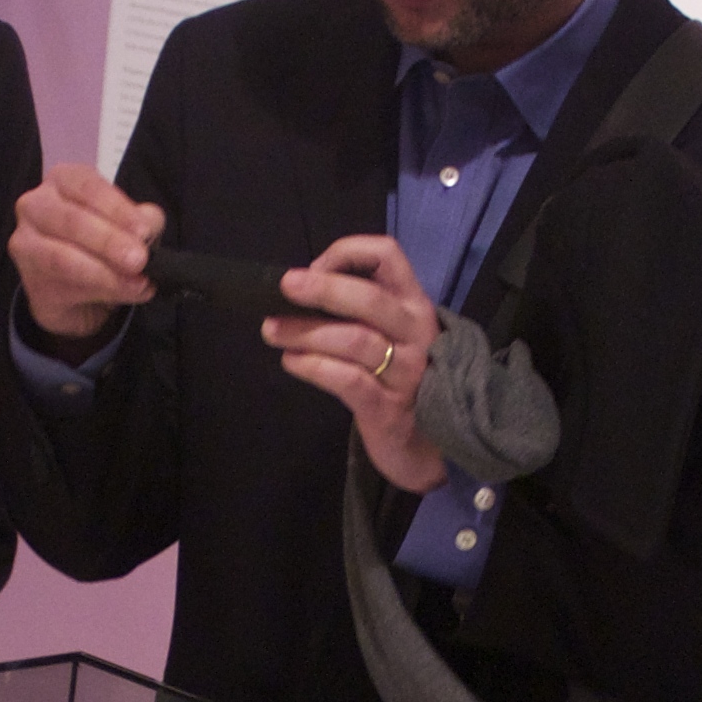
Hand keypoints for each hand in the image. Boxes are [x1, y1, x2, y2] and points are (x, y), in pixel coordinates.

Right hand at [11, 162, 159, 343]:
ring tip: (136, 282)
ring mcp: (25, 241)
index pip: (87, 187)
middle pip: (71, 220)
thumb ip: (143, 221)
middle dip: (109, 241)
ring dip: (103, 272)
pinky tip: (122, 293)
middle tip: (139, 260)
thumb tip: (146, 231)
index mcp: (63, 180)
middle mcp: (35, 204)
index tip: (143, 231)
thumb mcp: (131, 225)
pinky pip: (61, 284)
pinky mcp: (28, 278)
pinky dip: (97, 290)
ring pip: (61, 257)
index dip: (117, 209)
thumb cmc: (103, 244)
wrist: (82, 291)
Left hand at [268, 230, 447, 492]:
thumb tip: (302, 287)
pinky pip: (348, 381)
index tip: (315, 268)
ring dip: (307, 332)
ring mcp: (406, 372)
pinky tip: (291, 362)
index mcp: (413, 304)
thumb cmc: (399, 380)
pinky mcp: (388, 409)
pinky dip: (315, 367)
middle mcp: (416, 333)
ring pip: (355, 341)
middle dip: (323, 289)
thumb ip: (360, 310)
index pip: (388, 255)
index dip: (347, 252)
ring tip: (272, 330)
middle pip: (370, 299)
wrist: (429, 449)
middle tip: (284, 287)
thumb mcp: (391, 335)